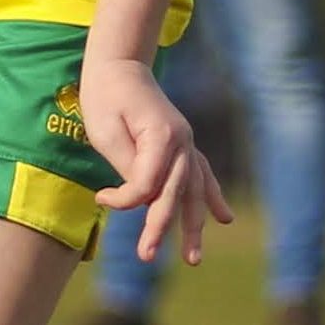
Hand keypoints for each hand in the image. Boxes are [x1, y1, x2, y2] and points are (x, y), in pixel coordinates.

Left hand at [79, 55, 232, 264]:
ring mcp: (187, 143)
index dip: (122, 199)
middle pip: (175, 193)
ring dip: (194, 225)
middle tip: (147, 257)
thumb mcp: (105, 132)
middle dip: (161, 228)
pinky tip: (224, 219)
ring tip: (193, 258)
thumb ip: (128, 167)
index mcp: (161, 136)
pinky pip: (202, 175)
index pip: (147, 184)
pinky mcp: (185, 145)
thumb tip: (141, 198)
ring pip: (195, 191)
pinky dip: (212, 197)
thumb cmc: (106, 97)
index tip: (100, 196)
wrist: (120, 66)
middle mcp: (182, 141)